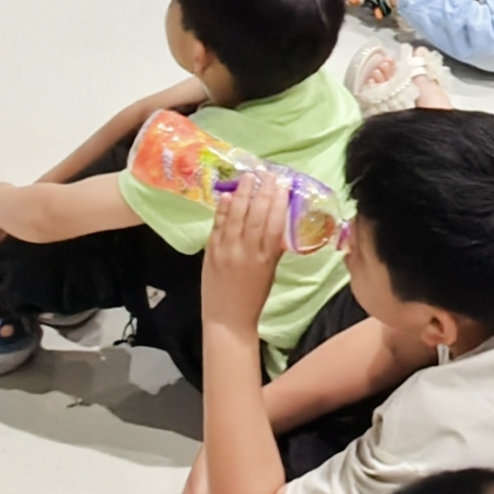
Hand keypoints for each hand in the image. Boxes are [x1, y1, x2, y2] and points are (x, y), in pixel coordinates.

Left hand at [207, 167, 290, 312]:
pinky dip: (223, 210)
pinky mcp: (211, 252)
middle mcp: (247, 252)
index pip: (274, 223)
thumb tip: (276, 220)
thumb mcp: (270, 272)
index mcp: (266, 258)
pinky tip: (228, 196)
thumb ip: (271, 248)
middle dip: (262, 192)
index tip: (282, 185)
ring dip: (243, 194)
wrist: (228, 318)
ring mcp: (226, 251)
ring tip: (249, 178)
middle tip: (267, 175)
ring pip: (236, 217)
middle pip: (256, 215)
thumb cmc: (253, 296)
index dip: (278, 202)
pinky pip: (218, 226)